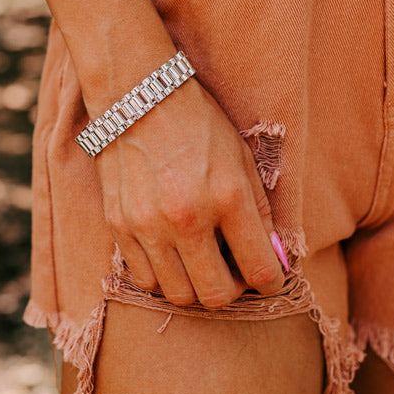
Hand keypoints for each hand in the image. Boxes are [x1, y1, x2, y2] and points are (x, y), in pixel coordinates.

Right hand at [93, 75, 285, 309]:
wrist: (139, 96)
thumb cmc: (198, 123)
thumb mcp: (242, 159)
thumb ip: (261, 213)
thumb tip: (274, 259)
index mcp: (227, 196)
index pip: (260, 270)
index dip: (271, 282)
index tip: (268, 277)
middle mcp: (187, 217)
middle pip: (216, 296)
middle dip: (232, 291)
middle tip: (233, 271)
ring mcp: (148, 225)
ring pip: (178, 294)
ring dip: (196, 285)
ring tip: (201, 260)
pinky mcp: (119, 226)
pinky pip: (145, 278)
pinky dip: (163, 275)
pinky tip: (172, 251)